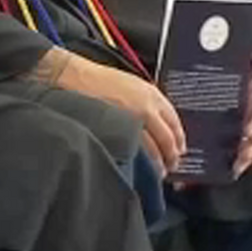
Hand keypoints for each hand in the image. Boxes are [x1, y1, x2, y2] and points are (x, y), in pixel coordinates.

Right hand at [34, 49, 185, 176]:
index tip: (179, 150)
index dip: (179, 140)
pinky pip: (135, 153)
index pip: (175, 124)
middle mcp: (147, 109)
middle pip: (168, 140)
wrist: (73, 78)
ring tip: (156, 172)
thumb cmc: (98, 80)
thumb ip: (148, 103)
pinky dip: (140, 162)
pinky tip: (139, 168)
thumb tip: (160, 126)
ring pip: (154, 151)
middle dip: (171, 156)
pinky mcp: (118, 133)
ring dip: (158, 164)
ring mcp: (133, 122)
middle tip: (170, 166)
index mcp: (152, 95)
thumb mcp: (131, 84)